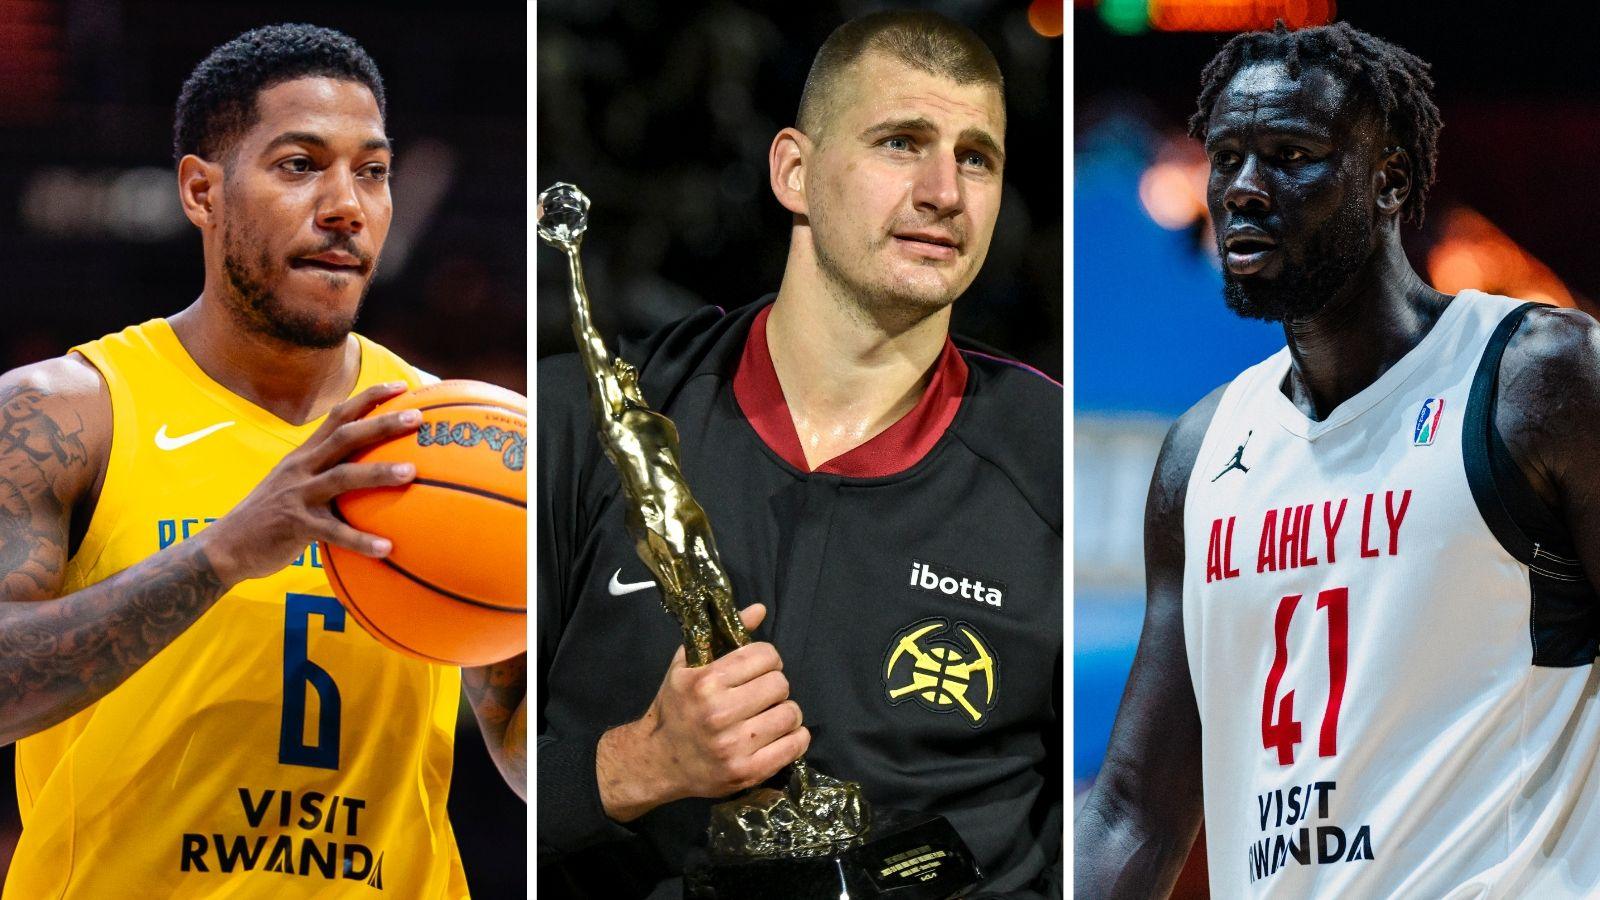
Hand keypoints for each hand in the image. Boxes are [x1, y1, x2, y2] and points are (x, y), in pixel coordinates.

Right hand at [197, 382, 420, 584]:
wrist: (226, 547)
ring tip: (412, 472)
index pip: (339, 415)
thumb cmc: (272, 516)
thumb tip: (373, 470)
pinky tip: (387, 548)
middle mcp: (302, 468)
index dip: (370, 397)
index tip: (402, 387)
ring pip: (342, 477)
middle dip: (382, 424)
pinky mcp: (295, 526)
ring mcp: (298, 495)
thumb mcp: (297, 485)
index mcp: (305, 454)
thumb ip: (329, 473)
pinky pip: (334, 532)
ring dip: (378, 473)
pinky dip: (361, 540)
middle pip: (345, 436)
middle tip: (418, 418)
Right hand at [597, 603, 809, 821]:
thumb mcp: (687, 665)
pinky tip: (780, 735)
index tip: (758, 669)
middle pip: (780, 684)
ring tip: (769, 715)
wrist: (657, 761)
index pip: (765, 656)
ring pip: (790, 714)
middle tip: (763, 694)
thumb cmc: (674, 708)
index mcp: (704, 682)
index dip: (766, 659)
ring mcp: (733, 746)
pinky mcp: (746, 772)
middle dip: (775, 685)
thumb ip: (723, 635)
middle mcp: (718, 713)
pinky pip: (793, 746)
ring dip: (785, 712)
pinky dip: (795, 738)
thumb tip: (760, 609)